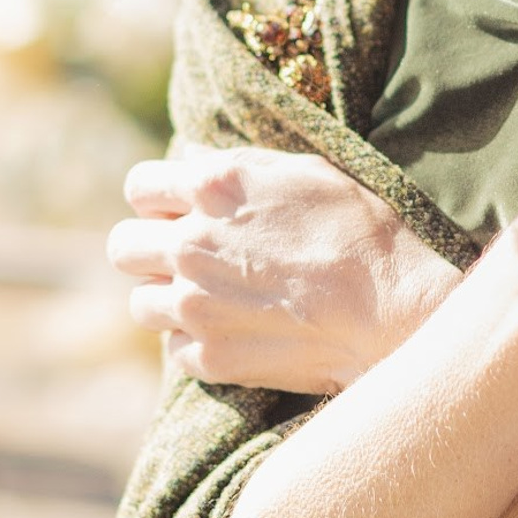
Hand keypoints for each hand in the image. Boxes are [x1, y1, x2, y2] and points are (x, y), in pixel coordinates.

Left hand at [108, 145, 460, 393]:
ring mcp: (195, 305)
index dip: (159, 198)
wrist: (394, 308)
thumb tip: (194, 161)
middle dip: (149, 248)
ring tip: (214, 299)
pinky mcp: (209, 357)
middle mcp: (190, 244)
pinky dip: (196, 342)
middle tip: (188, 257)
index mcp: (212, 188)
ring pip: (140, 303)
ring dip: (168, 298)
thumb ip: (239, 167)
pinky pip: (174, 349)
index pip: (139, 186)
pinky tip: (236, 331)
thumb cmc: (362, 230)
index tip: (181, 211)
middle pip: (123, 247)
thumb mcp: (307, 172)